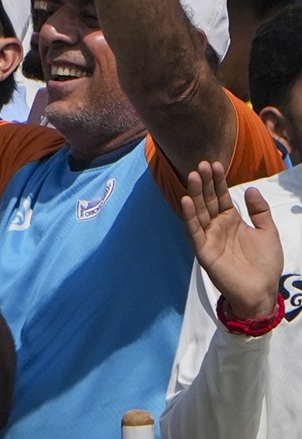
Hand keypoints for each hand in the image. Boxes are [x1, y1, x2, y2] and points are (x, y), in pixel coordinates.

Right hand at [182, 161, 281, 320]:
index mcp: (231, 220)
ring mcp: (208, 237)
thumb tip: (250, 188)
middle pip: (207, 200)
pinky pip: (194, 231)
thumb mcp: (268, 232)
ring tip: (193, 176)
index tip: (214, 164)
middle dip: (204, 183)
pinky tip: (185, 201)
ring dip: (194, 194)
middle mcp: (216, 225)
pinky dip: (189, 217)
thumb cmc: (265, 263)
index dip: (217, 181)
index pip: (221, 196)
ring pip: (199, 212)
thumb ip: (259, 211)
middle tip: (201, 164)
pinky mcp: (203, 250)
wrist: (262, 290)